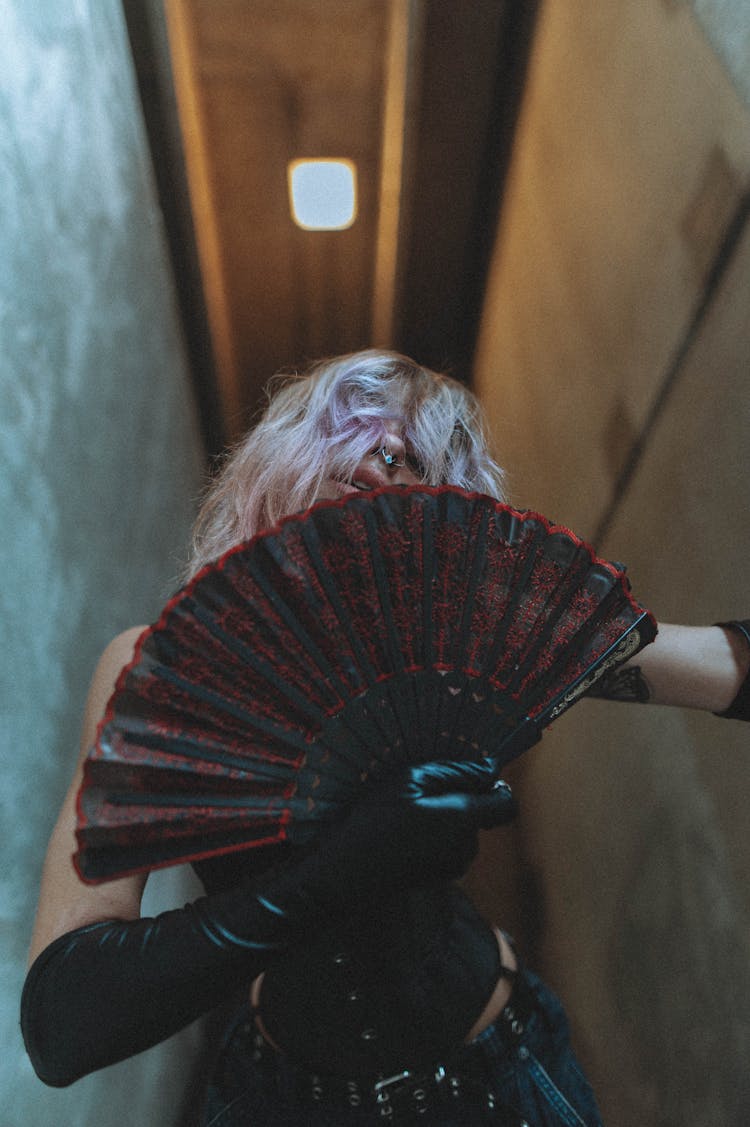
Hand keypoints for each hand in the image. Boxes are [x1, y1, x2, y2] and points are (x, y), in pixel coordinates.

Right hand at [265, 759, 517, 915]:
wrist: (348, 873)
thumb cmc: (375, 820)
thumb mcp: (410, 780)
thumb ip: (456, 772)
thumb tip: (490, 769)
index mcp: (463, 819)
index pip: (507, 804)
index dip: (495, 786)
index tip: (471, 776)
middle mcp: (466, 846)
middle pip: (483, 815)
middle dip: (461, 799)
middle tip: (421, 792)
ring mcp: (454, 865)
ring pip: (465, 831)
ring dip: (446, 818)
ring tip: (407, 813)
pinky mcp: (440, 876)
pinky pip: (450, 846)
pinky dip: (435, 835)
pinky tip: (405, 833)